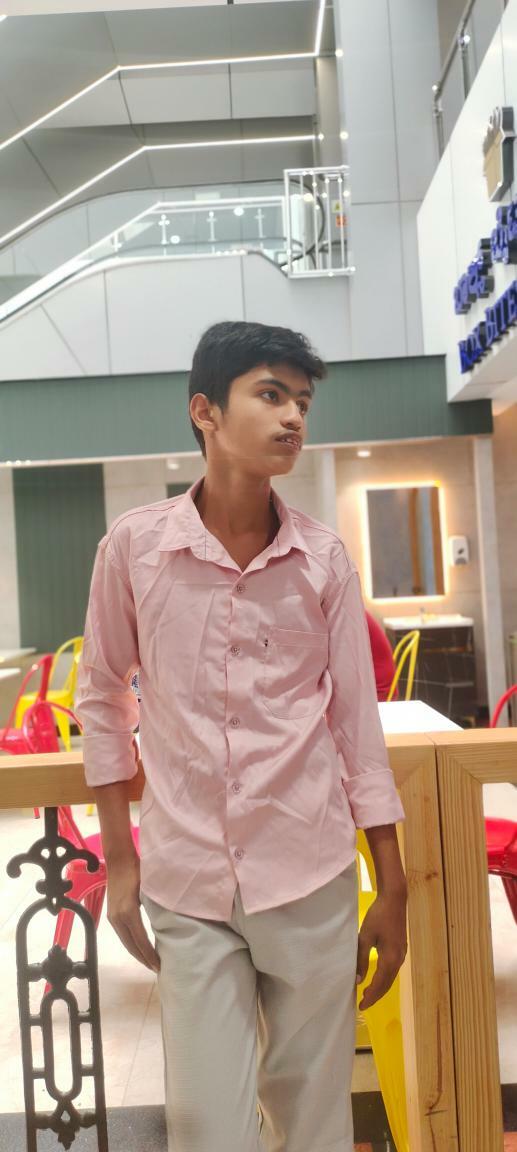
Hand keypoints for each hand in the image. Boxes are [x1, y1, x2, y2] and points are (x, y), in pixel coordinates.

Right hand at [106, 854, 159, 972]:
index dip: (150, 955)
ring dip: (137, 953)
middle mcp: (118, 918)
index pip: (141, 941)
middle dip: (143, 959)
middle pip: (131, 946)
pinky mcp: (111, 915)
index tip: (160, 965)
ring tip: (149, 962)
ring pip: (125, 942)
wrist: (119, 860)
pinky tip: (139, 947)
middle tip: (156, 969)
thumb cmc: (138, 871)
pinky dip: (131, 944)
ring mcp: (112, 918)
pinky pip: (122, 935)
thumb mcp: (150, 889)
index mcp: (128, 913)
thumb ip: (156, 907)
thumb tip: (168, 926)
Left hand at [356, 887, 406, 1010]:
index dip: (370, 996)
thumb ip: (361, 959)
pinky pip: (393, 969)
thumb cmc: (378, 916)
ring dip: (380, 987)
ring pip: (391, 977)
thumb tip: (358, 980)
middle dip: (376, 995)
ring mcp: (402, 954)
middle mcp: (399, 959)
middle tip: (363, 1004)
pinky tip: (377, 978)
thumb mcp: (365, 937)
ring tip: (368, 994)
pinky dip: (385, 978)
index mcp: (390, 958)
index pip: (380, 984)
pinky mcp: (401, 948)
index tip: (361, 1006)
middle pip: (387, 984)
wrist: (394, 899)